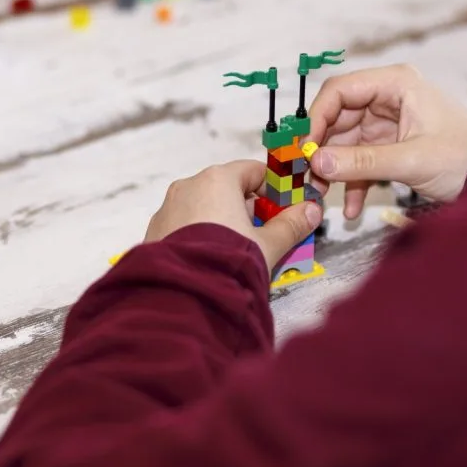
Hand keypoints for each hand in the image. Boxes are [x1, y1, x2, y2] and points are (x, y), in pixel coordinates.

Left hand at [144, 160, 323, 270]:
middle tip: (266, 234)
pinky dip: (201, 233)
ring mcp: (167, 208)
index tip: (285, 208)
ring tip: (240, 251)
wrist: (182, 296)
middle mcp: (188, 186)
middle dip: (249, 209)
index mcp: (217, 179)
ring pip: (204, 206)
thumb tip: (311, 211)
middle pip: (227, 188)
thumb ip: (291, 225)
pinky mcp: (155, 231)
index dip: (273, 189)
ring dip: (224, 221)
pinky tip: (212, 258)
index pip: (253, 171)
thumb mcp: (268, 245)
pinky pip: (184, 224)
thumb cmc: (229, 262)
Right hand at [305, 64, 466, 219]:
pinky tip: (350, 207)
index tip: (304, 149)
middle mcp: (386, 99)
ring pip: (343, 143)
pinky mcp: (388, 146)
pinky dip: (352, 183)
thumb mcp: (411, 160)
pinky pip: (359, 161)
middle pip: (336, 118)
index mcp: (395, 85)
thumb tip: (317, 163)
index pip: (339, 91)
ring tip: (322, 196)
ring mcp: (385, 123)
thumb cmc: (465, 157)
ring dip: (333, 171)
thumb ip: (362, 161)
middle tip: (307, 177)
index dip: (316, 118)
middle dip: (321, 150)